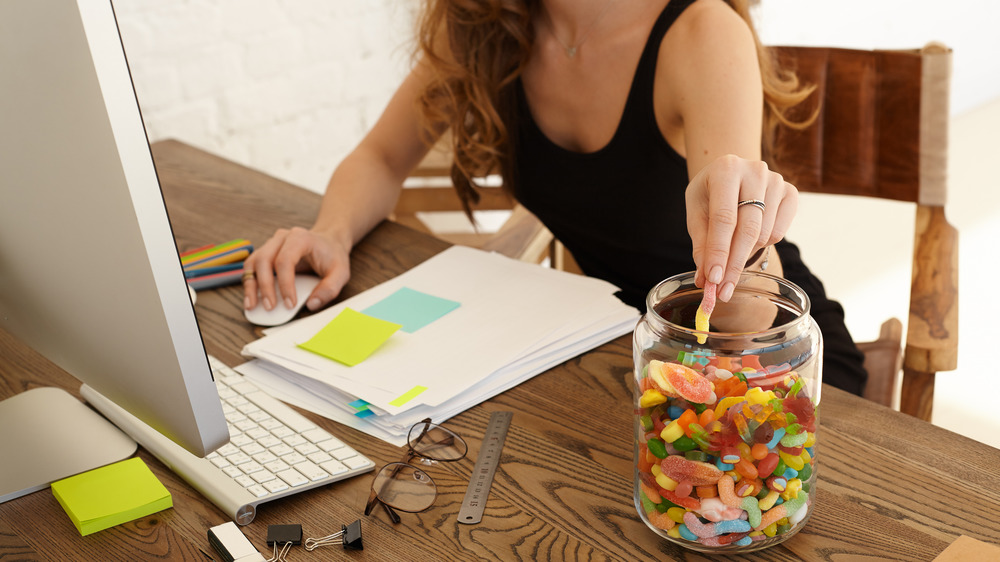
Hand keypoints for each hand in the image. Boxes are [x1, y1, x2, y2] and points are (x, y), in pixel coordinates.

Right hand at [242, 227, 349, 312]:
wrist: (329, 242)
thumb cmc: (333, 255)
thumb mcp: (341, 272)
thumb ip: (330, 289)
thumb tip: (312, 305)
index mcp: (300, 238)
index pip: (285, 260)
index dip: (285, 284)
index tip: (290, 304)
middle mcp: (281, 238)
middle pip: (264, 260)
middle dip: (265, 286)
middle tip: (270, 307)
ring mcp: (271, 244)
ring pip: (253, 262)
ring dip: (251, 285)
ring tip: (252, 305)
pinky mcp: (266, 253)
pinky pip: (252, 266)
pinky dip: (250, 282)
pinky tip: (252, 298)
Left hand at [686, 154, 796, 301]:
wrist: (730, 173)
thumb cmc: (710, 194)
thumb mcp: (697, 214)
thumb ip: (701, 245)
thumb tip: (705, 280)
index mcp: (725, 169)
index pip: (723, 219)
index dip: (719, 252)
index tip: (713, 280)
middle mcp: (755, 171)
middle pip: (747, 229)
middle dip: (734, 264)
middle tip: (723, 291)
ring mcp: (776, 180)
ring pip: (763, 234)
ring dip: (745, 253)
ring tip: (731, 248)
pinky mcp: (791, 192)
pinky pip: (778, 233)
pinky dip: (762, 244)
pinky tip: (749, 236)